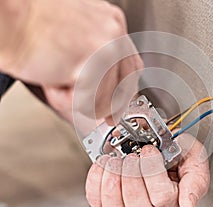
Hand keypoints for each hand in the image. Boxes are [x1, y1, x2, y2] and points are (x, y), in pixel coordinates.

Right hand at [0, 0, 142, 128]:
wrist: (8, 19)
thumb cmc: (34, 28)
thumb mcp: (79, 39)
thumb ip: (99, 63)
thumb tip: (110, 97)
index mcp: (112, 23)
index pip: (131, 67)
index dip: (125, 92)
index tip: (118, 108)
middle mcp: (114, 32)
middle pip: (125, 87)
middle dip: (108, 106)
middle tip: (100, 115)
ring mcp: (106, 47)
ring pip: (105, 100)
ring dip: (77, 99)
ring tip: (57, 77)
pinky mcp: (92, 64)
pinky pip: (87, 103)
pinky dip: (63, 99)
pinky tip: (52, 78)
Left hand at [85, 133, 209, 206]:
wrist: (162, 149)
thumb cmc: (177, 156)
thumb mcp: (195, 163)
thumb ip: (195, 180)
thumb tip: (188, 203)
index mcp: (173, 200)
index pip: (162, 196)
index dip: (153, 171)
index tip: (150, 150)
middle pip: (137, 202)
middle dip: (131, 173)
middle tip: (132, 155)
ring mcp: (128, 206)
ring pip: (115, 204)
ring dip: (112, 177)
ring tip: (116, 159)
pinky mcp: (110, 201)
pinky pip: (97, 199)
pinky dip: (96, 180)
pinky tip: (104, 165)